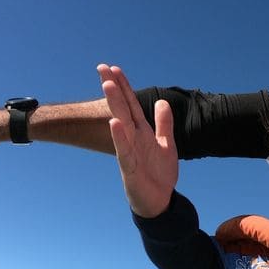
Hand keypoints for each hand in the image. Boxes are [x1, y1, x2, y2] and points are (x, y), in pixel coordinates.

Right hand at [100, 64, 177, 217]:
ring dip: (114, 105)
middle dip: (114, 88)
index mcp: (142, 132)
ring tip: (108, 85)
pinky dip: (119, 137)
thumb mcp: (166, 144)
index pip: (132, 104)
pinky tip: (114, 122)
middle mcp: (132, 139)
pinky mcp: (129, 168)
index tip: (115, 68)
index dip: (125, 87)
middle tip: (102, 68)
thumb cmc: (159, 173)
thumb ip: (163, 124)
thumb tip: (162, 101)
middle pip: (122, 109)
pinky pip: (123, 150)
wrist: (159, 201)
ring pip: (121, 125)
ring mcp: (129, 152)